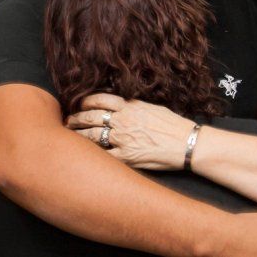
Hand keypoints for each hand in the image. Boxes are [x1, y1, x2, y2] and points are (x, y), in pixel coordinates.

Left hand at [66, 93, 194, 169]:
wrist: (188, 143)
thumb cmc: (175, 126)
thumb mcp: (154, 108)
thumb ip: (134, 106)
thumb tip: (121, 106)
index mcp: (131, 106)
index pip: (99, 99)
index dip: (84, 101)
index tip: (78, 105)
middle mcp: (123, 120)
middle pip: (90, 117)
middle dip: (75, 119)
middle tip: (68, 122)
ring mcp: (123, 139)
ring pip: (90, 136)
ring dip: (77, 136)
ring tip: (69, 138)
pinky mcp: (126, 157)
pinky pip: (102, 156)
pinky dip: (91, 156)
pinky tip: (84, 156)